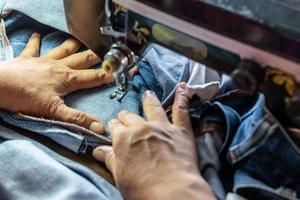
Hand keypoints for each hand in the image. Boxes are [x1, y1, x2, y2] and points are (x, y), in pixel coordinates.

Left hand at [0, 33, 113, 133]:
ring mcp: (43, 60)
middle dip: (95, 56)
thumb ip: (78, 119)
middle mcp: (59, 67)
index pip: (92, 78)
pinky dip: (36, 41)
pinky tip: (37, 35)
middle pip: (81, 60)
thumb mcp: (55, 111)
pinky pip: (33, 47)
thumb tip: (100, 127)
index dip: (106, 76)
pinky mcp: (27, 58)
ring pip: (62, 50)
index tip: (117, 72)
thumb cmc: (26, 98)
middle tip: (105, 50)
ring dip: (72, 45)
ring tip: (80, 38)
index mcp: (68, 79)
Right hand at [93, 83, 214, 199]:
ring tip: (147, 94)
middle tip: (125, 116)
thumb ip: (110, 159)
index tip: (114, 127)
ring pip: (153, 108)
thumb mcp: (120, 176)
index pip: (115, 128)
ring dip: (149, 100)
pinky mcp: (180, 131)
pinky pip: (181, 109)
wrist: (172, 192)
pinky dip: (182, 97)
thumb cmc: (142, 188)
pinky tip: (183, 87)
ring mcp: (162, 127)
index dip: (114, 127)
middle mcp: (141, 128)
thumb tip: (98, 150)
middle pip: (130, 117)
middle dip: (126, 116)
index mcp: (123, 139)